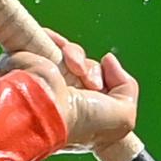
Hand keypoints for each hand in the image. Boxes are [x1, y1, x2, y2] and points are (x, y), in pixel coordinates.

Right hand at [0, 33, 138, 157]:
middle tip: (91, 86)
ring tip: (76, 70)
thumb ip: (127, 89)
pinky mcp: (32, 60)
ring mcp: (47, 79)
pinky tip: (65, 60)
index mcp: (80, 115)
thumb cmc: (81, 121)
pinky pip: (51, 40)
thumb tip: (108, 60)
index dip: (107, 85)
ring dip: (79, 58)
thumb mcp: (123, 116)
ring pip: (73, 54)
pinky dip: (61, 43)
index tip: (102, 91)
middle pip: (88, 69)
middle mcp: (63, 97)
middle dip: (94, 73)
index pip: (99, 90)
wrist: (46, 109)